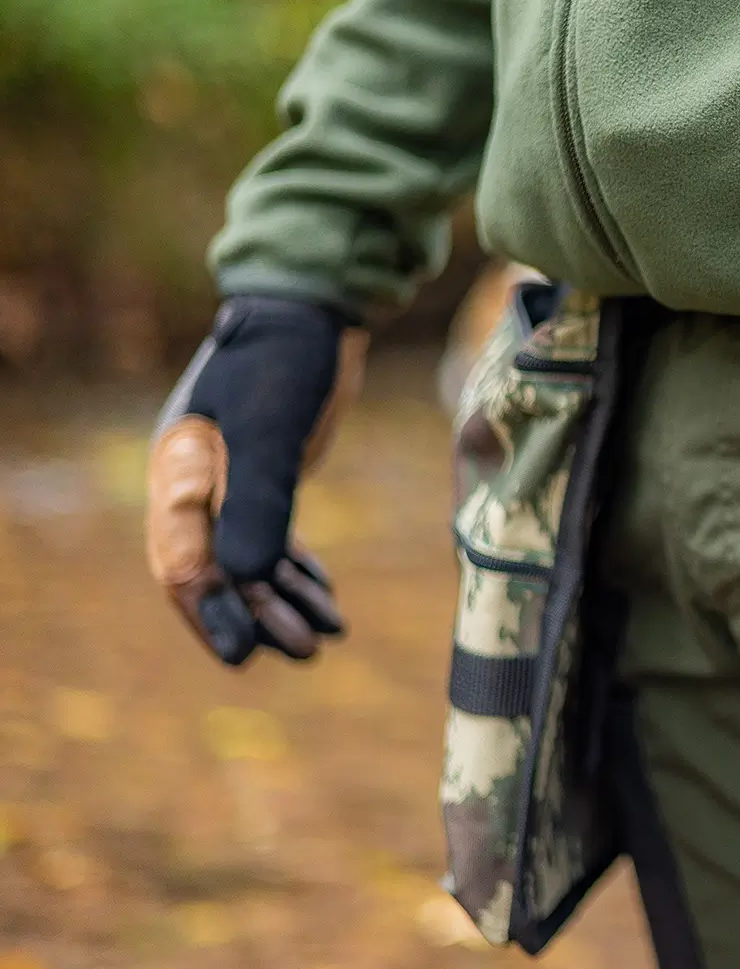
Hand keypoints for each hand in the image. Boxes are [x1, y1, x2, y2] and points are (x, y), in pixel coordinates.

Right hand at [146, 297, 366, 664]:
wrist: (310, 312)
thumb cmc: (283, 364)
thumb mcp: (269, 435)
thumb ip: (255, 503)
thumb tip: (239, 581)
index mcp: (179, 477)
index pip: (186, 565)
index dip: (214, 614)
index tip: (244, 656)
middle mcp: (196, 487)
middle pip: (216, 574)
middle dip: (257, 616)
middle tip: (306, 652)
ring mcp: (232, 483)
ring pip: (249, 562)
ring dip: (284, 600)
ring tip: (330, 633)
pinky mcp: (267, 477)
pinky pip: (271, 540)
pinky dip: (296, 571)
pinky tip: (326, 596)